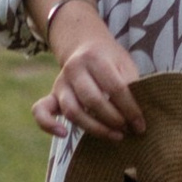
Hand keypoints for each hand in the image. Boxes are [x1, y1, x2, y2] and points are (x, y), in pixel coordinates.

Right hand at [31, 8, 146, 143]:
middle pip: (93, 100)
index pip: (115, 88)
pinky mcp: (52, 95)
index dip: (131, 109)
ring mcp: (61, 83)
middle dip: (114, 119)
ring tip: (115, 136)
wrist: (85, 45)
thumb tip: (138, 117)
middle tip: (128, 129)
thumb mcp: (124, 64)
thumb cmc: (110, 60)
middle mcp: (74, 69)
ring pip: (72, 111)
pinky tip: (63, 134)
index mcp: (96, 58)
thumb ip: (130, 85)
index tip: (141, 125)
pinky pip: (41, 111)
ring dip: (95, 128)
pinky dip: (48, 125)